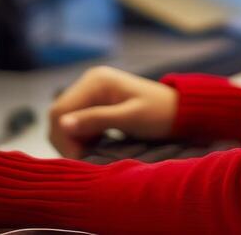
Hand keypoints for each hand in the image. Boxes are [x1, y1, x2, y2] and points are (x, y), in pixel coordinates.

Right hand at [48, 65, 177, 156]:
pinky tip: (95, 147)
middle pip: (58, 115)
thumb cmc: (160, 114)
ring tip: (91, 154)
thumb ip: (96, 119)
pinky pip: (76, 123)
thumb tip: (62, 124)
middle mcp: (89, 82)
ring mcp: (92, 92)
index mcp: (95, 81)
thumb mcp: (130, 118)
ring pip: (65, 121)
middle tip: (85, 159)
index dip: (64, 137)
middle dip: (67, 141)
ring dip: (72, 141)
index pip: (59, 111)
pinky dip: (80, 138)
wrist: (182, 112)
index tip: (80, 159)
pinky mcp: (96, 103)